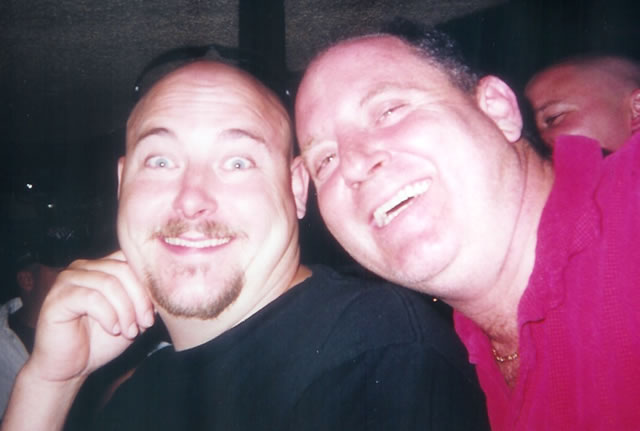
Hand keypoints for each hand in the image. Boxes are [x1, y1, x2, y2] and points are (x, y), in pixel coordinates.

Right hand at [26, 250, 154, 383]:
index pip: (131, 259)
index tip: (155, 311)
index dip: (147, 284)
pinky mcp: (58, 297)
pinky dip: (108, 315)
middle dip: (140, 298)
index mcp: (103, 266)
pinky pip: (91, 298)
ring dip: (125, 310)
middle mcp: (84, 267)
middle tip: (145, 322)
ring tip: (130, 331)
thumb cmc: (100, 341)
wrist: (70, 368)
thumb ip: (145, 299)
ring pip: (108, 283)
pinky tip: (113, 329)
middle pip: (122, 269)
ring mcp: (68, 280)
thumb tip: (161, 289)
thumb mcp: (132, 317)